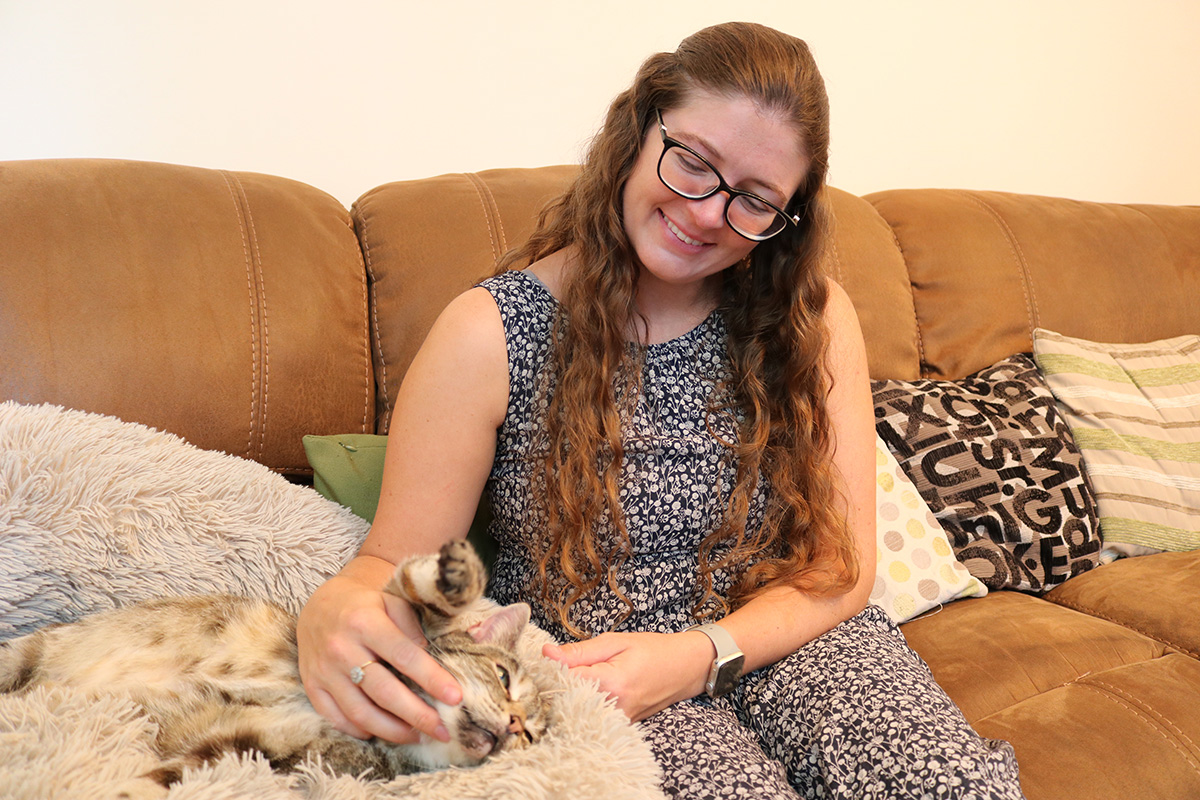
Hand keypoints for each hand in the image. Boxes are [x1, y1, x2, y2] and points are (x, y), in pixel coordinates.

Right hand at [296, 561, 461, 743]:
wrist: (319, 606)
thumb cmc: (365, 605)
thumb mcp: (391, 601)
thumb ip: (412, 627)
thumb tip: (429, 659)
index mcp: (365, 623)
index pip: (404, 656)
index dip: (431, 679)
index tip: (455, 698)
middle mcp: (342, 649)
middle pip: (383, 692)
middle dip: (416, 715)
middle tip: (442, 729)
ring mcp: (324, 671)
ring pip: (360, 712)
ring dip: (392, 730)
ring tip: (417, 735)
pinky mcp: (312, 686)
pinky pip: (336, 718)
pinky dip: (361, 730)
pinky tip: (382, 732)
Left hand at [542, 630, 713, 721]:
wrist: (687, 668)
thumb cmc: (654, 650)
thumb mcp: (615, 642)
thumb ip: (579, 651)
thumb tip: (546, 653)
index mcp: (610, 683)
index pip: (562, 682)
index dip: (549, 671)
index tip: (544, 661)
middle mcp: (613, 708)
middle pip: (567, 700)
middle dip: (556, 685)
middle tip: (556, 669)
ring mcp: (617, 721)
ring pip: (578, 710)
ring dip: (569, 695)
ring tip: (573, 678)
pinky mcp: (620, 726)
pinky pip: (591, 716)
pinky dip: (583, 703)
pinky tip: (586, 690)